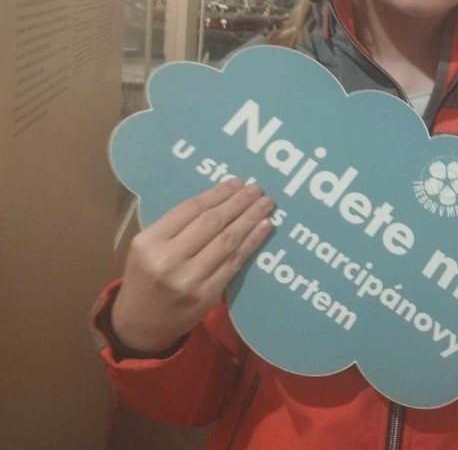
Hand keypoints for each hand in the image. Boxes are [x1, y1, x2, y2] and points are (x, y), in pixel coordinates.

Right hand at [110, 179, 274, 352]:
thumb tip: (221, 199)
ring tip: (266, 203)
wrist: (140, 326)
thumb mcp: (147, 248)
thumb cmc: (146, 278)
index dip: (218, 194)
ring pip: (228, 240)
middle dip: (238, 202)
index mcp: (149, 242)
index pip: (191, 209)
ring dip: (251, 218)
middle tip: (257, 188)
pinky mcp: (208, 295)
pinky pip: (235, 262)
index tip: (237, 182)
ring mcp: (190, 279)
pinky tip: (264, 227)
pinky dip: (252, 242)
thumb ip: (176, 226)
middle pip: (212, 222)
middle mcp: (168, 259)